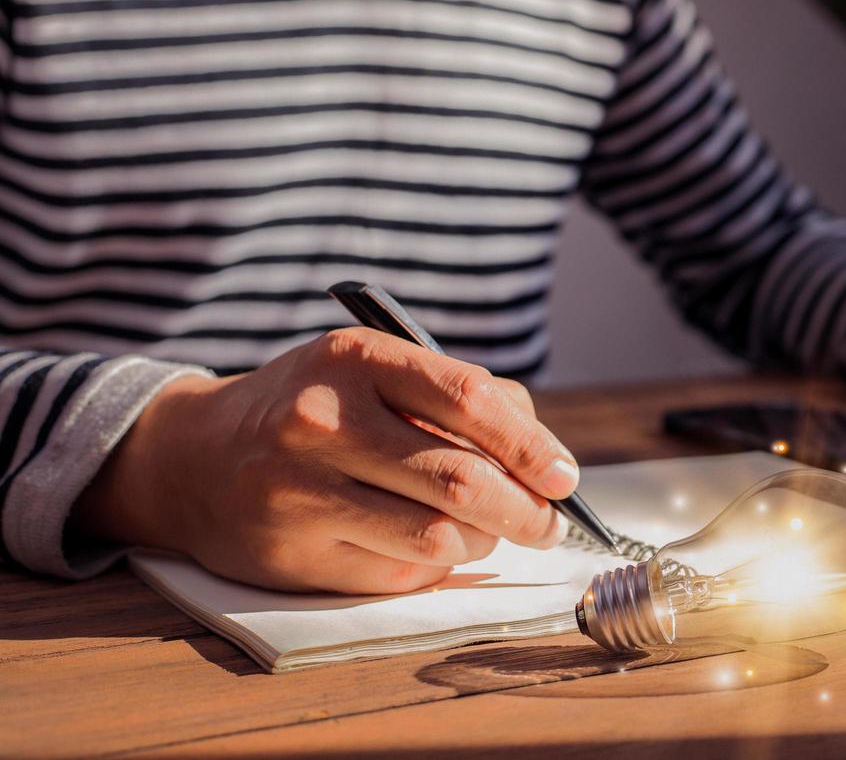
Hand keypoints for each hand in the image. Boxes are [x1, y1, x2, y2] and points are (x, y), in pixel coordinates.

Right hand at [74, 328, 577, 593]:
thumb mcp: (373, 370)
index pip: (468, 399)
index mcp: (354, 360)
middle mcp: (322, 422)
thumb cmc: (312, 409)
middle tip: (549, 524)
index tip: (564, 476)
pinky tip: (429, 546)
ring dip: (482, 542)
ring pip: (438, 537)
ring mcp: (302, 492)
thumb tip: (545, 458)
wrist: (192, 456)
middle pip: (461, 479)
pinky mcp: (294, 555)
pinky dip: (435, 566)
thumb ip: (461, 397)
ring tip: (487, 531)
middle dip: (525, 510)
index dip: (531, 445)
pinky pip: (399, 574)